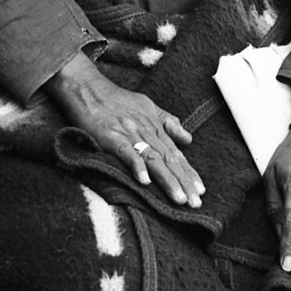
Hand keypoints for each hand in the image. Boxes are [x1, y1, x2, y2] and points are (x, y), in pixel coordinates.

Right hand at [45, 52, 204, 207]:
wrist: (89, 88)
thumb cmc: (118, 99)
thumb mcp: (148, 106)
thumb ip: (168, 122)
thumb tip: (188, 139)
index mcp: (155, 126)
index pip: (175, 153)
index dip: (188, 172)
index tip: (200, 190)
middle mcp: (146, 131)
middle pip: (168, 159)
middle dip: (183, 182)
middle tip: (196, 203)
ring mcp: (129, 133)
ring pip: (153, 159)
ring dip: (167, 180)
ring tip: (179, 198)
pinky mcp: (111, 136)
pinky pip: (126, 152)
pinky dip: (136, 166)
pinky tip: (144, 182)